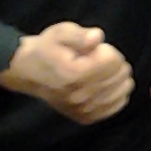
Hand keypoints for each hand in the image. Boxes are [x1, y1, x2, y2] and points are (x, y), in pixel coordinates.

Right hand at [0, 22, 133, 123]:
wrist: (28, 72)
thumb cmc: (47, 49)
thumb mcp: (59, 33)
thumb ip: (79, 35)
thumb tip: (97, 38)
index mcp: (73, 74)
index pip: (113, 60)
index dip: (107, 50)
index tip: (94, 49)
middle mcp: (79, 96)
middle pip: (120, 76)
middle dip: (115, 63)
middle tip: (97, 59)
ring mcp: (83, 109)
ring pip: (122, 91)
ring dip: (117, 77)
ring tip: (101, 71)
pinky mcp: (85, 118)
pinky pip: (116, 106)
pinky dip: (117, 94)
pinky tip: (107, 85)